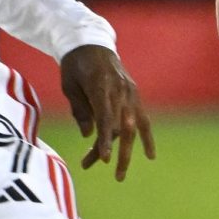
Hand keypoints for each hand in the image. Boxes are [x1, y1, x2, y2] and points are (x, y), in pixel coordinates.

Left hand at [61, 44, 155, 180]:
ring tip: (120, 174)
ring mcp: (130, 92)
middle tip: (112, 175)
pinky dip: (147, 137)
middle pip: (120, 127)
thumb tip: (88, 136)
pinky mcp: (134, 95)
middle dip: (116, 152)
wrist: (91, 43)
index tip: (103, 159)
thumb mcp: (69, 86)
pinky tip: (150, 156)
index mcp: (100, 85)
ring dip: (128, 152)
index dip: (105, 139)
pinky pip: (143, 119)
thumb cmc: (75, 66)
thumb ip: (80, 111)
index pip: (105, 117)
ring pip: (132, 127)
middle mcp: (119, 90)